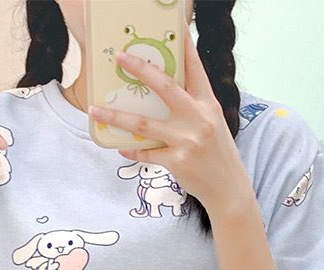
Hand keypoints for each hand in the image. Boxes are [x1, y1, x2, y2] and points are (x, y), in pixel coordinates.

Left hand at [88, 15, 250, 210]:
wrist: (229, 190)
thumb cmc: (218, 155)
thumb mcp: (213, 124)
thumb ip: (192, 107)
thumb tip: (164, 91)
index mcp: (208, 104)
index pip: (195, 68)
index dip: (185, 44)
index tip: (176, 24)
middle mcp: (198, 119)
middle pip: (165, 87)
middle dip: (141, 69)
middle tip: (120, 57)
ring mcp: (187, 141)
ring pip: (144, 124)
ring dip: (116, 117)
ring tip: (94, 110)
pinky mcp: (177, 161)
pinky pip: (146, 153)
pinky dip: (132, 149)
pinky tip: (120, 146)